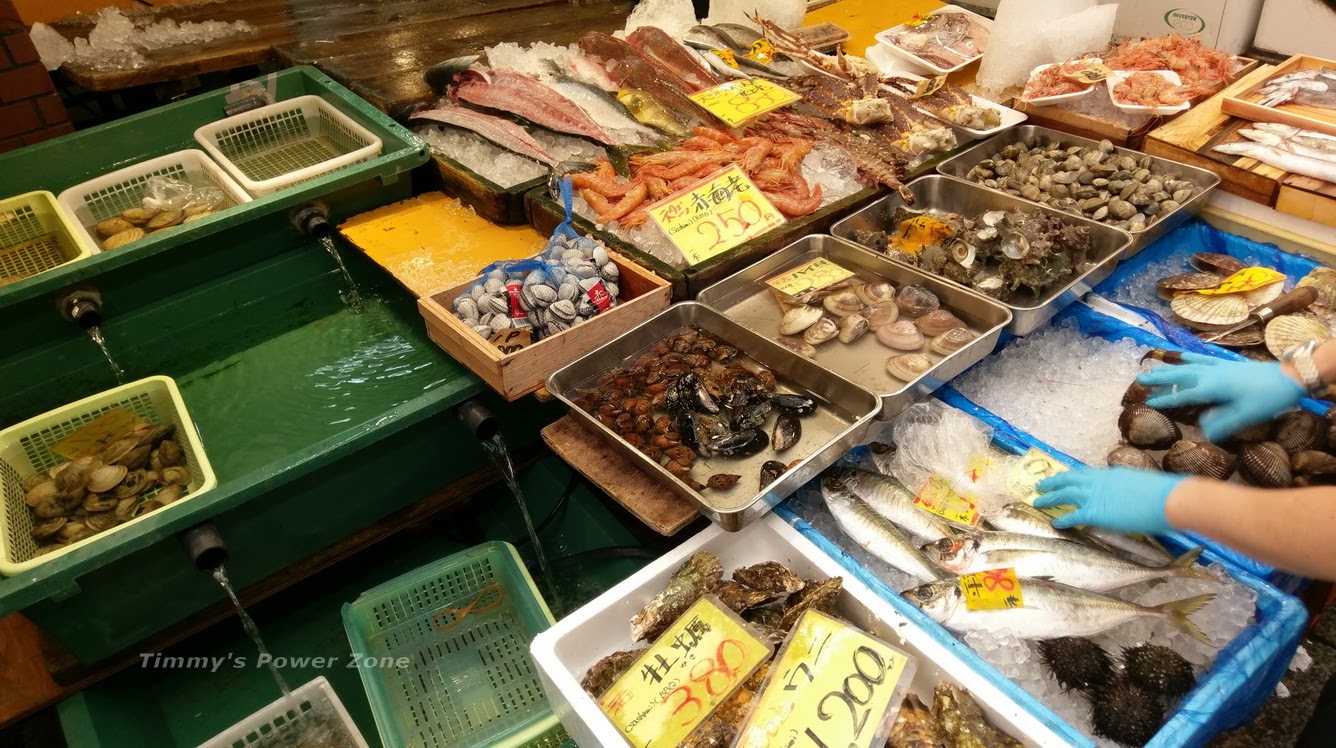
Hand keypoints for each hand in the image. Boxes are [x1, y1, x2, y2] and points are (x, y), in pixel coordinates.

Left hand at [1034, 468, 1184, 533]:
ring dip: (1050, 497)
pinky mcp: (1094, 512)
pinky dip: (1062, 518)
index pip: (1085, 474)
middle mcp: (1098, 481)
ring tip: (1038, 500)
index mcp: (1111, 474)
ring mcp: (1095, 495)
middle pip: (1069, 479)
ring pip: (1065, 493)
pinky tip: (1054, 522)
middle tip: (1041, 485)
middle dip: (1054, 482)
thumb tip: (1128, 496)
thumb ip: (1129, 488)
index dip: (1072, 477)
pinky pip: (1072, 515)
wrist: (1168, 499)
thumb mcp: (1141, 484)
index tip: (1064, 478)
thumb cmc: (1162, 494)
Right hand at [1137, 353, 1305, 441]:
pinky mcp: (1227, 363)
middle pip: (1179, 375)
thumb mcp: (1245, 416)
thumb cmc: (1266, 398)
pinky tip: (1184, 356)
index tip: (1148, 402)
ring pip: (1188, 365)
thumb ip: (1222, 423)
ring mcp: (1218, 366)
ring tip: (1153, 367)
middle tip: (1139, 379)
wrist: (1288, 377)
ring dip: (1169, 367)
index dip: (1164, 400)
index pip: (1182, 395)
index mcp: (1211, 388)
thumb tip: (1202, 432)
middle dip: (1159, 377)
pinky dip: (1190, 357)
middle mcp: (1210, 374)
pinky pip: (1202, 358)